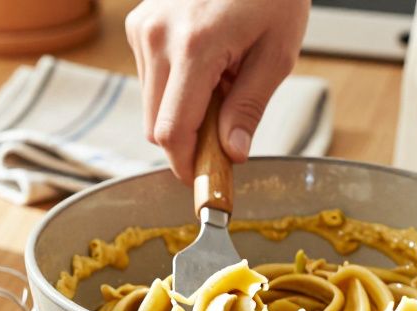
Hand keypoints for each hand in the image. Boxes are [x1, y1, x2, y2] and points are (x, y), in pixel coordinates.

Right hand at [126, 0, 309, 179]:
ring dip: (182, 111)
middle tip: (226, 133)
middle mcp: (157, 36)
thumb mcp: (277, 52)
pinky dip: (176, 87)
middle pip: (155, 125)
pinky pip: (150, 79)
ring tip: (223, 80)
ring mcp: (142, 28)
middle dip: (188, 140)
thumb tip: (233, 153)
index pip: (173, 131)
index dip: (186, 165)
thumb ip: (250, 106)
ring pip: (151, 105)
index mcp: (195, 46)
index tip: (204, 181)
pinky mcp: (139, 24)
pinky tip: (206, 63)